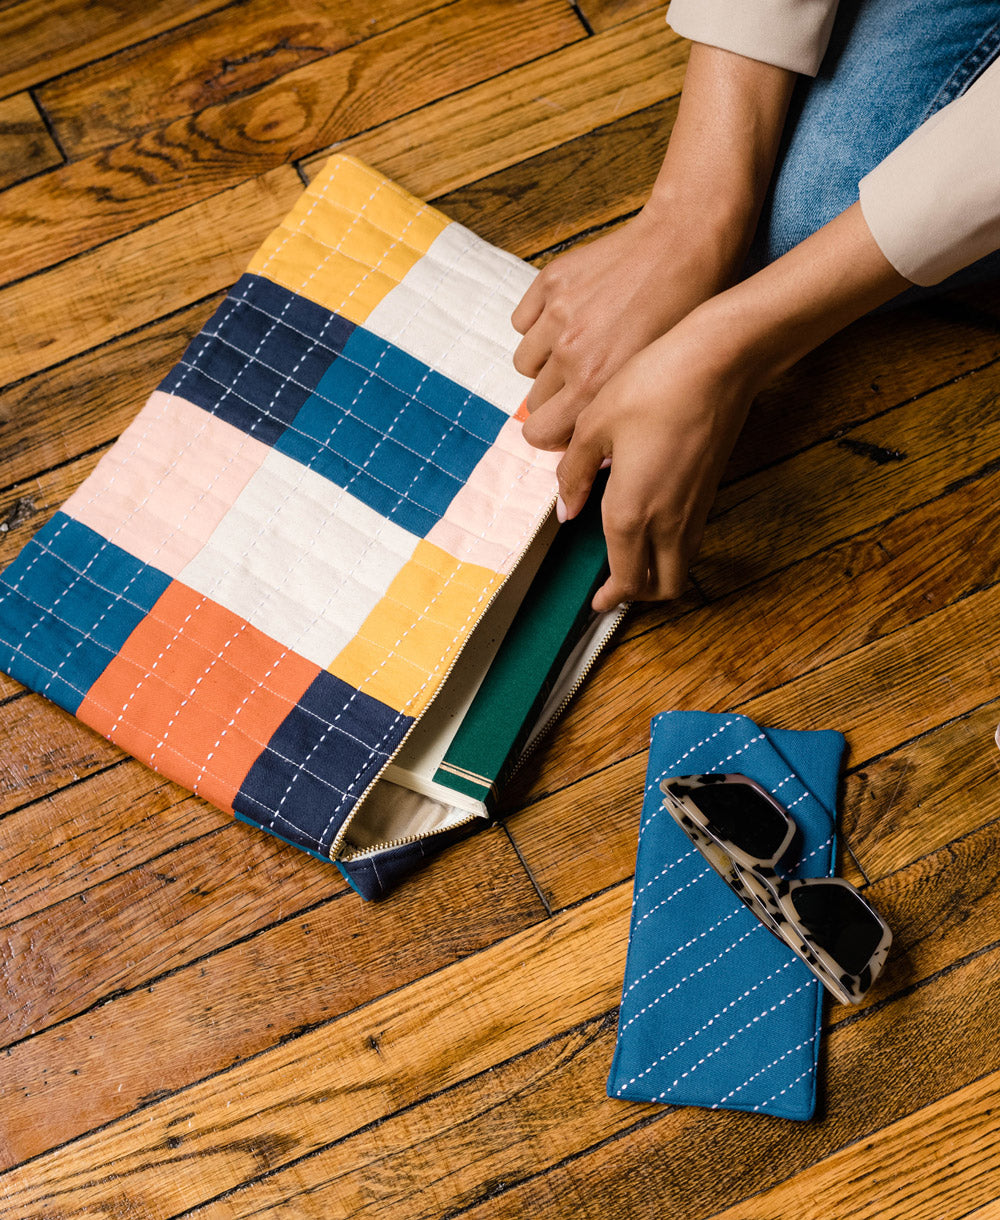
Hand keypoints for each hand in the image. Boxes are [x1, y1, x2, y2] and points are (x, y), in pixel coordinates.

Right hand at [511, 201, 741, 449]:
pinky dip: (538, 324)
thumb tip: (585, 436)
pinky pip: (522, 322)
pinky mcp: (550, 283)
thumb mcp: (653, 377)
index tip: (570, 420)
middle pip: (533, 401)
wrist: (683, 245)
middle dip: (554, 397)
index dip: (555, 430)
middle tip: (583, 377)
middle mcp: (570, 355)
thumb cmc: (681, 314)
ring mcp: (557, 317)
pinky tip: (570, 316)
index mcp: (596, 387)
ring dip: (544, 360)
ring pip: (525, 363)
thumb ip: (612, 407)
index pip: (540, 434)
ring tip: (578, 344)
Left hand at [552, 308, 758, 609]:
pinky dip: (671, 548)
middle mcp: (669, 520)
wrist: (719, 360)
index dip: (610, 599)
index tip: (597, 604)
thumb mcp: (594, 424)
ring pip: (681, 565)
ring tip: (630, 561)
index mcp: (632, 510)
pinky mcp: (710, 490)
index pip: (626, 579)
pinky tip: (651, 523)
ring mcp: (696, 507)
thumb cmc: (655, 383)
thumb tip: (567, 508)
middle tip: (614, 590)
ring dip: (657, 574)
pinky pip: (691, 539)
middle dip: (639, 596)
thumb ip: (574, 473)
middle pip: (663, 587)